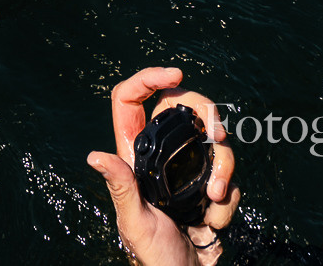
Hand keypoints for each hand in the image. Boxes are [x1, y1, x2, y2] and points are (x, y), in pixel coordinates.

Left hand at [86, 68, 240, 265]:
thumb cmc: (153, 255)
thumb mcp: (134, 220)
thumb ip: (121, 186)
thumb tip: (94, 156)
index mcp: (133, 154)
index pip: (132, 99)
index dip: (149, 78)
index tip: (176, 74)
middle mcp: (162, 154)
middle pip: (184, 107)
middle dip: (207, 115)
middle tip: (218, 134)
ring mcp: (189, 167)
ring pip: (214, 140)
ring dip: (223, 168)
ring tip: (212, 198)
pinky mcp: (211, 185)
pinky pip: (228, 175)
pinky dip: (227, 197)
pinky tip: (212, 220)